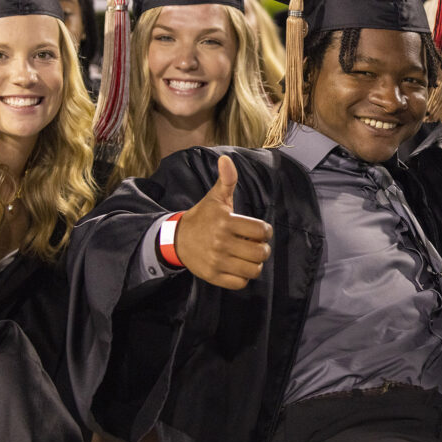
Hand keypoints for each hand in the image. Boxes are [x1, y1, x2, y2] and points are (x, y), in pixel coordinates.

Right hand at [174, 155, 271, 289]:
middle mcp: (221, 242)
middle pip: (261, 252)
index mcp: (226, 221)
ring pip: (253, 270)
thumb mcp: (215, 197)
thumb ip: (226, 180)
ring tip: (247, 256)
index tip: (257, 230)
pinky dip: (243, 277)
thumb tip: (226, 159)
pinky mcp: (213, 276)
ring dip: (254, 264)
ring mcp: (217, 261)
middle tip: (254, 245)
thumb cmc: (203, 217)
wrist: (177, 239)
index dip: (265, 231)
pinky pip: (240, 283)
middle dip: (262, 248)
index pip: (262, 230)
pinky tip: (238, 266)